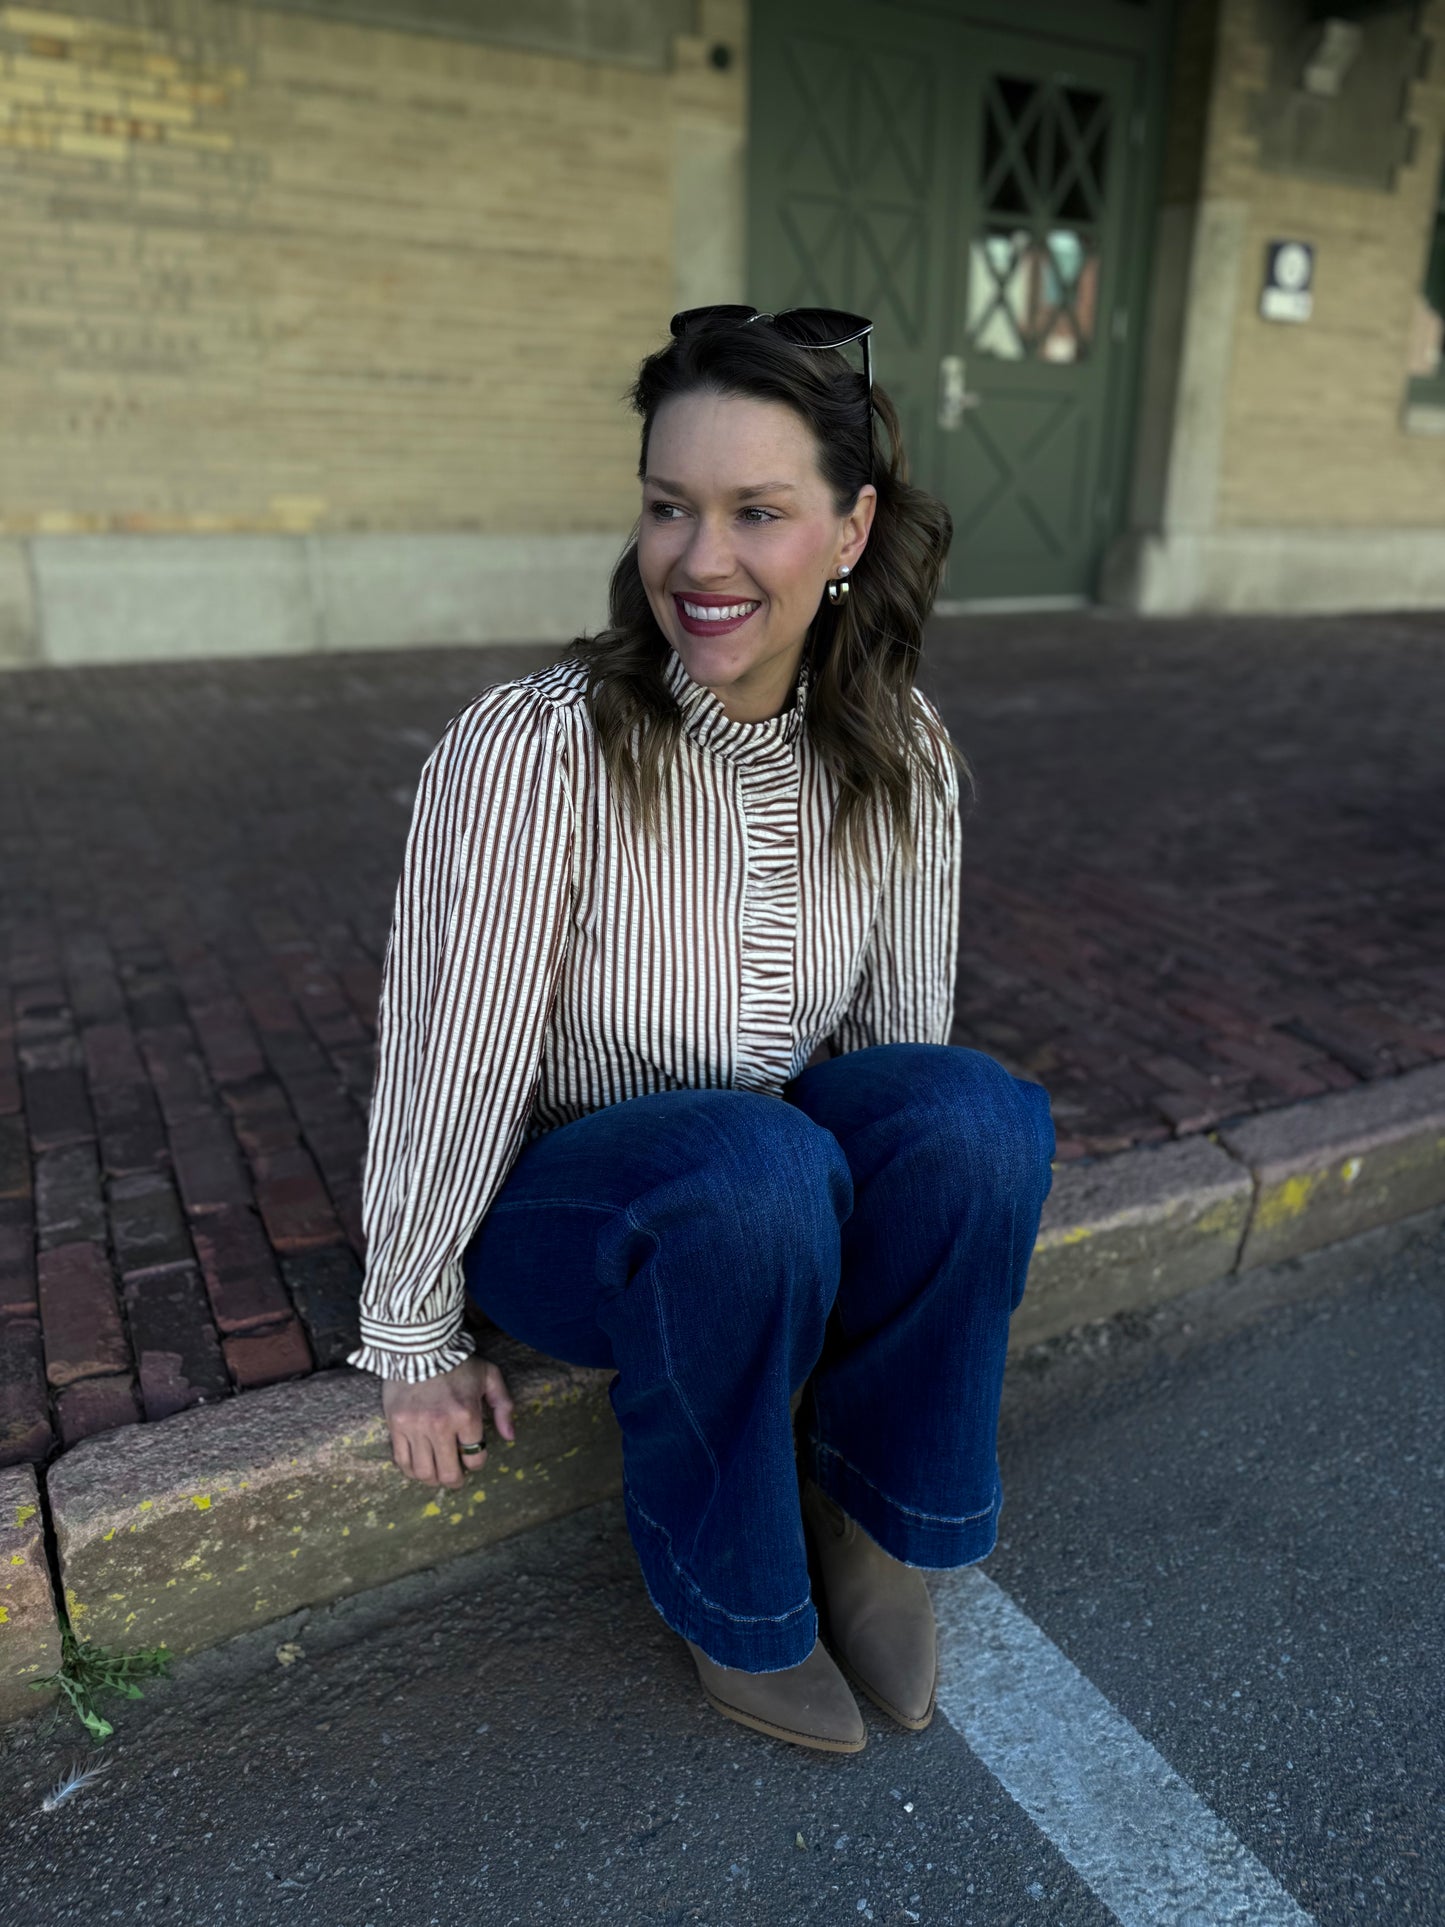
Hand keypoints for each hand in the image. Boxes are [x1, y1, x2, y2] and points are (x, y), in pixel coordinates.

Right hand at [381, 1354, 515, 1490]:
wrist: (418, 1344)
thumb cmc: (457, 1361)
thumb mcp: (489, 1375)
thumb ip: (504, 1405)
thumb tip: (510, 1436)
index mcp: (467, 1415)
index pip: (475, 1457)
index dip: (477, 1462)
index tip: (474, 1458)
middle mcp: (440, 1426)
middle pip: (448, 1473)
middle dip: (456, 1480)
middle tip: (457, 1478)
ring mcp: (415, 1427)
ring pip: (423, 1472)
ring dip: (433, 1479)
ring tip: (437, 1474)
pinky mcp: (396, 1425)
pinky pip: (402, 1460)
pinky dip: (411, 1470)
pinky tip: (418, 1467)